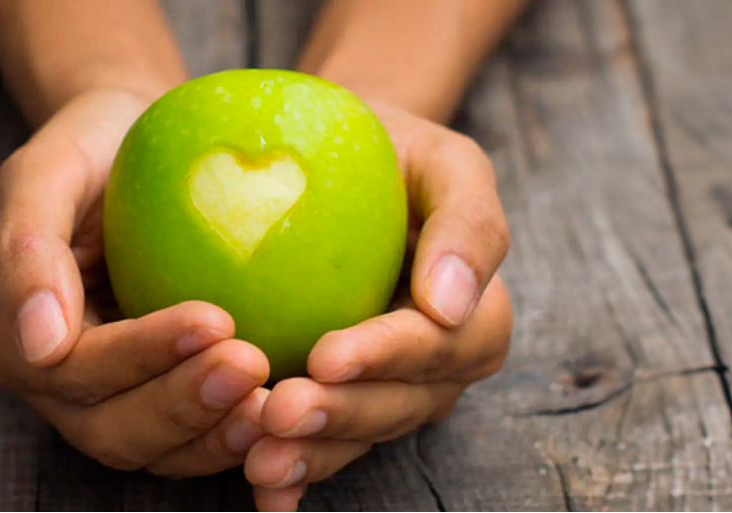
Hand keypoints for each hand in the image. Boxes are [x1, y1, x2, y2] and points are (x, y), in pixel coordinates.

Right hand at [0, 87, 270, 477]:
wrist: (132, 146)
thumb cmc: (89, 145)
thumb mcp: (45, 171)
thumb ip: (26, 249)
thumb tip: (39, 343)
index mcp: (11, 339)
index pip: (74, 367)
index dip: (141, 355)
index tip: (215, 319)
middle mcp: (54, 387)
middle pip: (112, 428)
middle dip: (183, 406)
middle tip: (253, 364)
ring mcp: (106, 403)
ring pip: (154, 450)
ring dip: (215, 435)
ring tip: (277, 403)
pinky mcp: (157, 403)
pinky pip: (192, 440)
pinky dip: (233, 434)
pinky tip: (282, 407)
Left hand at [244, 102, 512, 510]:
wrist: (332, 162)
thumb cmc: (390, 153)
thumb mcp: (442, 162)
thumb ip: (468, 222)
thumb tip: (450, 302)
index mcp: (472, 314)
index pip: (440, 344)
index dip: (388, 356)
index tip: (328, 356)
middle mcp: (434, 368)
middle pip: (398, 406)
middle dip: (341, 416)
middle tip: (278, 412)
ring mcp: (385, 395)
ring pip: (357, 439)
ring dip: (311, 455)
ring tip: (259, 459)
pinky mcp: (336, 407)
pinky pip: (320, 448)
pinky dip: (293, 478)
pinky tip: (261, 497)